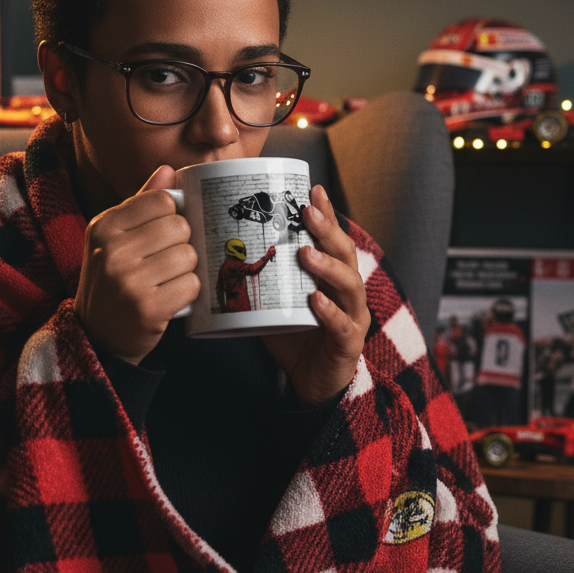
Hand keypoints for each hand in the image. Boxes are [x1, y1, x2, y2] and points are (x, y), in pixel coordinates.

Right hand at [74, 166, 199, 364]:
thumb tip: (169, 170)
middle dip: (182, 244)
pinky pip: (192, 285)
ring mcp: (128, 280)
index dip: (174, 216)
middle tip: (166, 262)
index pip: (163, 200)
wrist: (98, 337)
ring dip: (187, 270)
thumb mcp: (115, 239)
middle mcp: (112, 250)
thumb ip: (142, 204)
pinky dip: (189, 293)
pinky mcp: (148, 308)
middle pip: (180, 226)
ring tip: (168, 280)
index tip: (165, 234)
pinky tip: (172, 298)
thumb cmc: (113, 282)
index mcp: (104, 226)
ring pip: (189, 256)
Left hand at [264, 185, 368, 406]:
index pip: (333, 240)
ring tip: (306, 253)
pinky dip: (329, 312)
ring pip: (350, 285)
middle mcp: (348, 293)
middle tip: (307, 212)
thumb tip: (221, 253)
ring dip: (328, 266)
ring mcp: (352, 318)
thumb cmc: (295, 338)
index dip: (327, 214)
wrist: (312, 383)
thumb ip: (260, 279)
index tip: (313, 189)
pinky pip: (342, 326)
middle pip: (346, 254)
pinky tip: (315, 300)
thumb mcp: (275, 301)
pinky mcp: (348, 345)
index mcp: (333, 278)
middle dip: (328, 230)